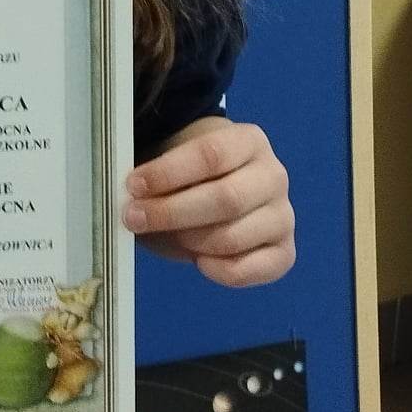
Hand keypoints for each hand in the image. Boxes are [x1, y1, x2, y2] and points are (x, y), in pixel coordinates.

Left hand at [123, 118, 294, 286]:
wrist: (215, 192)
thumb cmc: (189, 177)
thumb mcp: (174, 166)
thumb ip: (155, 177)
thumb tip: (128, 198)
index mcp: (249, 141)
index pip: (211, 154)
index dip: (168, 172)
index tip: (133, 185)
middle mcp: (273, 176)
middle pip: (226, 199)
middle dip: (172, 212)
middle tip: (134, 217)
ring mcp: (283, 216)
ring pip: (234, 237)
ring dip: (191, 241)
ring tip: (169, 235)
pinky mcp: (283, 252)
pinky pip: (250, 270)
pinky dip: (218, 271)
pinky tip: (199, 260)